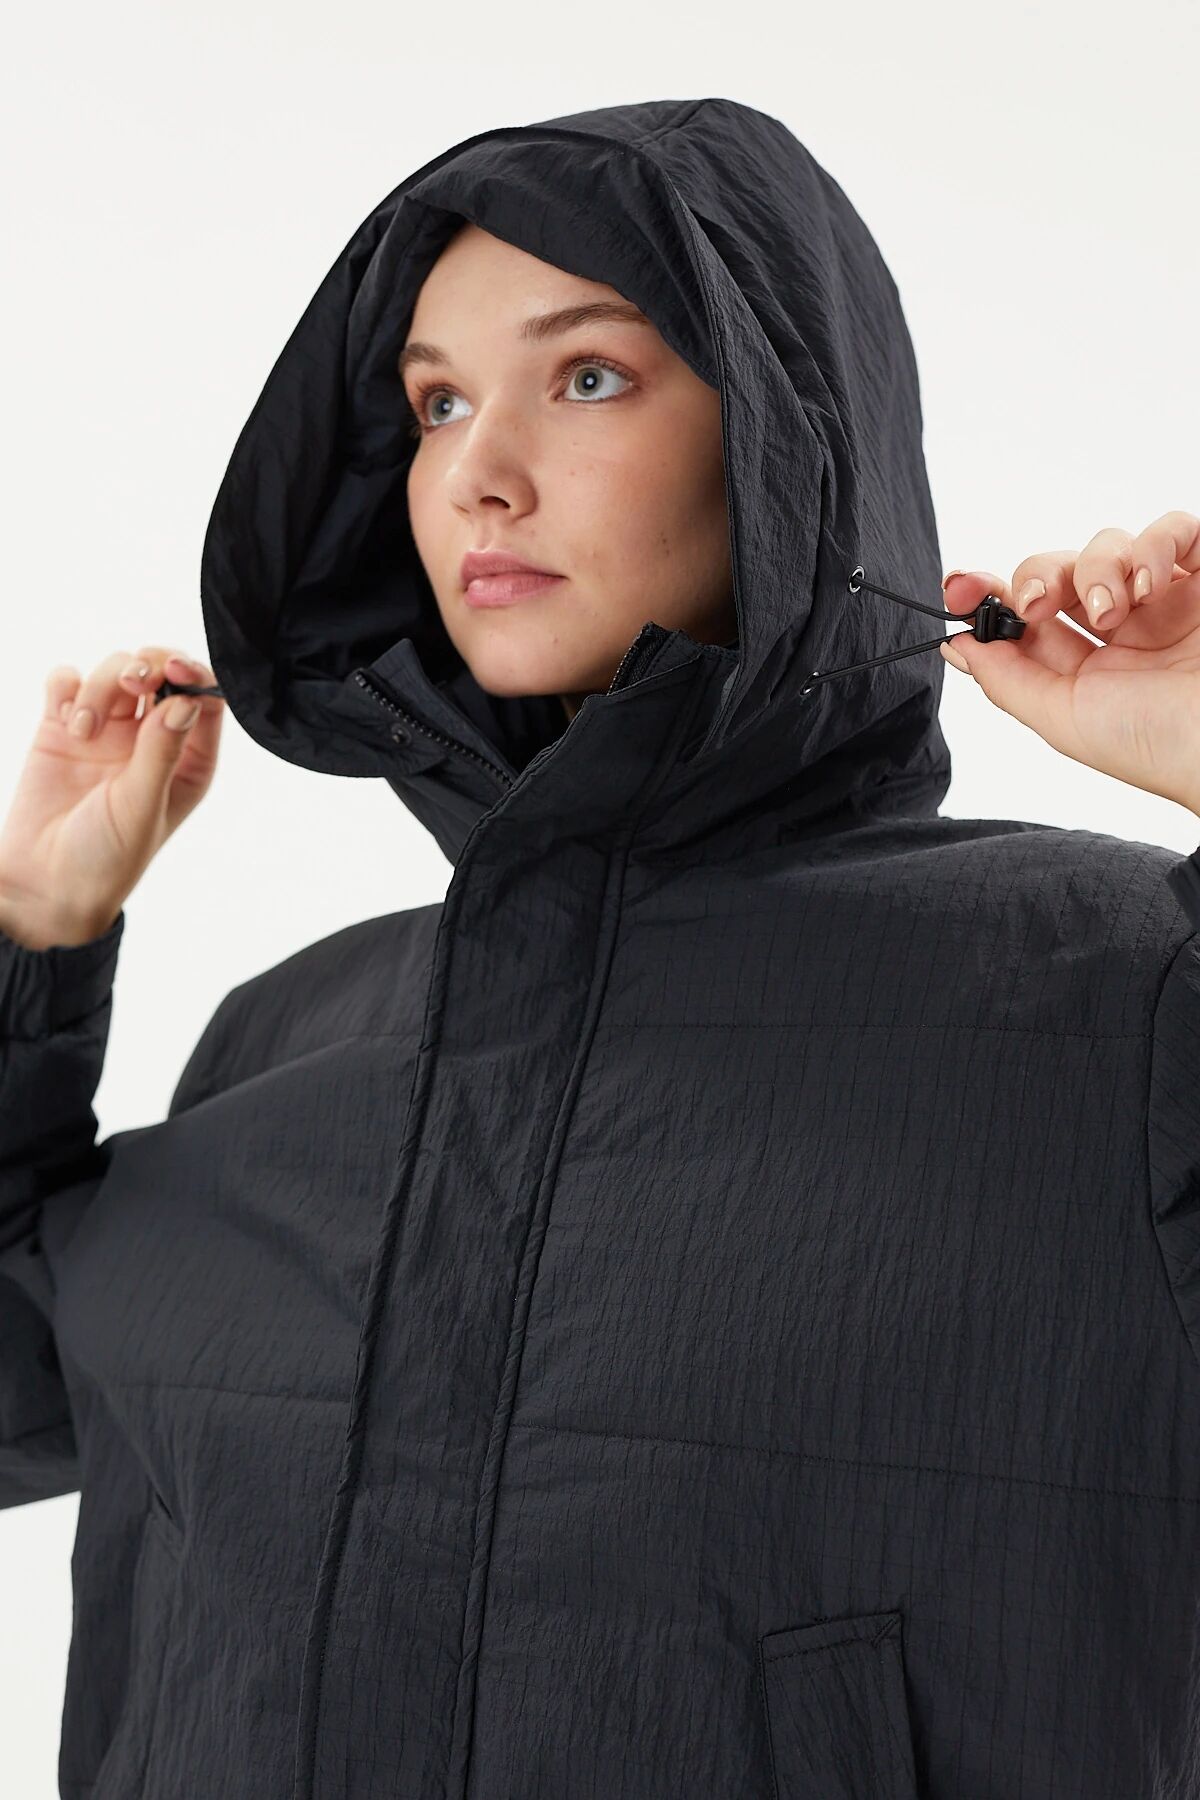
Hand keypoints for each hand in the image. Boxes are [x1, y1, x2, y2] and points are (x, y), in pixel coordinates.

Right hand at [0, 647, 224, 948]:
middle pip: (161, 672)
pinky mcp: (63, 726)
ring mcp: (109, 730)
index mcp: (188, 761)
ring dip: (101, 686)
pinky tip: (66, 720)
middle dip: (148, 666)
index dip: (195, 674)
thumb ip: (162, 752)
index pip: (206, 700)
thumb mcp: (142, 807)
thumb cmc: (107, 857)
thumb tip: (187, 701)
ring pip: (115, 671)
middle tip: (131, 681)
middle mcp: (153, 739)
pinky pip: (68, 681)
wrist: (43, 882)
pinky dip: (66, 687)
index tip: (174, 669)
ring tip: (84, 730)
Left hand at [938, 509, 1199, 812]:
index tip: (961, 588)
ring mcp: (1167, 600)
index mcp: (1087, 669)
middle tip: (1037, 604)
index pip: (1029, 616)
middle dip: (1038, 577)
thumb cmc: (1156, 744)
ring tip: (1115, 611)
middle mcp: (1124, 631)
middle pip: (1060, 571)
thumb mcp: (1064, 719)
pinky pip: (1176, 529)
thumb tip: (956, 646)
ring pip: (1109, 546)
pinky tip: (1149, 585)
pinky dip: (1154, 543)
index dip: (991, 594)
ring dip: (1097, 568)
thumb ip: (1007, 681)